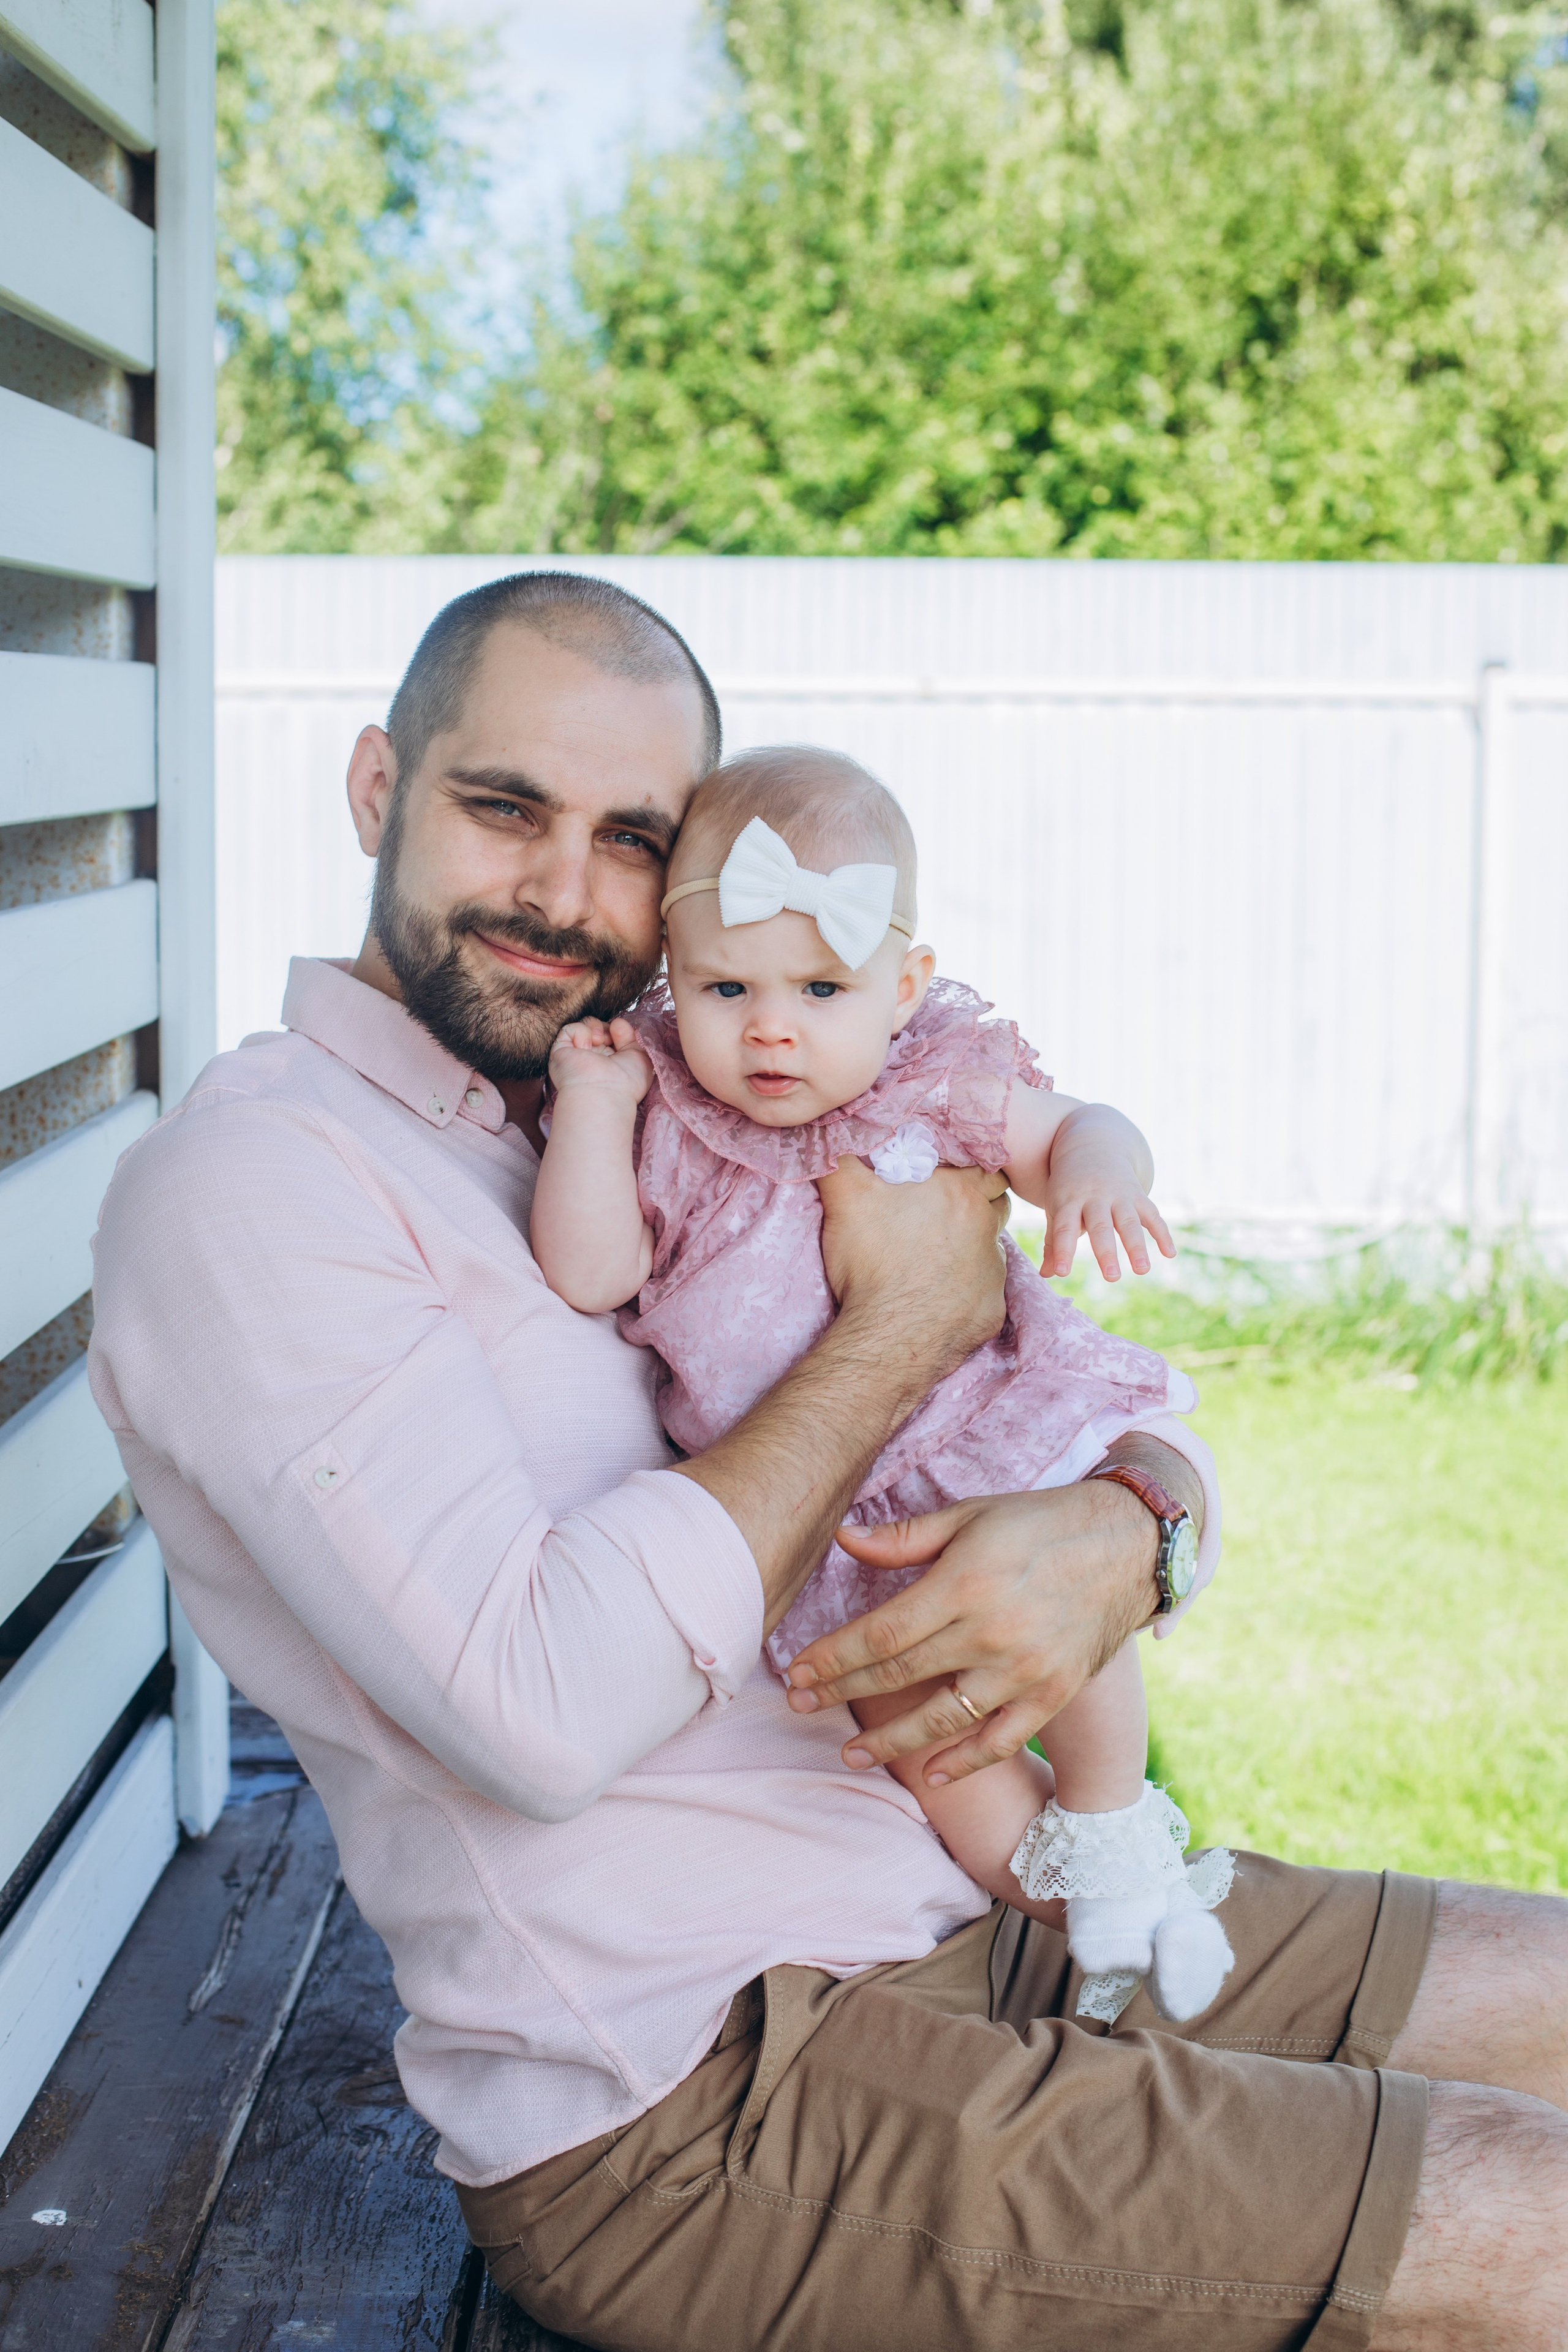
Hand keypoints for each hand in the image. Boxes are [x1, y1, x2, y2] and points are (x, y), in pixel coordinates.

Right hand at [547, 1017, 652, 1105]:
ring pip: (584, 1025)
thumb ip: (633, 1037)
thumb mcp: (640, 1057)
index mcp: (609, 1060)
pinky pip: (568, 1030)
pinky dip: (580, 1032)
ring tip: (599, 1040)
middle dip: (606, 1027)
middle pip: (598, 1027)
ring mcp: (577, 1054)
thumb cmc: (626, 1084)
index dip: (617, 1029)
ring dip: (594, 1027)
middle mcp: (593, 1057)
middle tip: (609, 1038)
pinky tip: (585, 1047)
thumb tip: (617, 1023)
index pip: (611, 1034)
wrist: (604, 1094)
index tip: (620, 1032)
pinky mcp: (561, 1052)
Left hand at [783, 1480, 1161, 1785]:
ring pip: (943, 1719)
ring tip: (851, 1755)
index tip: (796, 1672)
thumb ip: (905, 1537)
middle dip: (842, 1694)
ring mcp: (1025, 1670)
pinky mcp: (1054, 1694)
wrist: (1130, 1543)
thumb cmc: (1041, 1522)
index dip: (833, 1658)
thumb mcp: (972, 1515)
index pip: (881, 1633)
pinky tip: (931, 1776)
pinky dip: (964, 1762)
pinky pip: (1002, 1740)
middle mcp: (991, 1633)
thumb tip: (842, 1540)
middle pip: (900, 1676)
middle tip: (800, 1707)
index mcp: (964, 1584)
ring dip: (891, 1742)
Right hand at [817, 1157, 1008, 1377]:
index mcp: (961, 1192)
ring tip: (941, 1254)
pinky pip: (987, 1291)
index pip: (984, 1166)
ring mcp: (993, 1271)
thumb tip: (825, 1129)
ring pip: (994, 1246)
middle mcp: (986, 1227)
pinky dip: (969, 1288)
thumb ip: (837, 1156)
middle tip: (945, 1214)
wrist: (886, 1336)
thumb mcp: (845, 1197)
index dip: (967, 1169)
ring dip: (976, 1245)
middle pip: (997, 1202)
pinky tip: (941, 1293)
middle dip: (979, 1204)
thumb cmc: (870, 1261)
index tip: (947, 1178)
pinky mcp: (992, 1309)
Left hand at [1042, 1147, 1173, 1281]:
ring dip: (1136, 1246)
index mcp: (1069, 1200)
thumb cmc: (1069, 1186)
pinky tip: (1169, 1254)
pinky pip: (1152, 1215)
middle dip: (1106, 1252)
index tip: (1061, 1272)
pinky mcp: (1137, 1194)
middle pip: (1100, 1226)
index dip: (1063, 1250)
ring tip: (1142, 1270)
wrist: (1091, 1146)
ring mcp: (1119, 1194)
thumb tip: (1045, 1275)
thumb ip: (1054, 1241)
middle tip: (1112, 1278)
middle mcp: (1095, 1196)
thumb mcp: (1057, 1208)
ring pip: (1129, 1221)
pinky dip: (1162, 1234)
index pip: (1064, 1228)